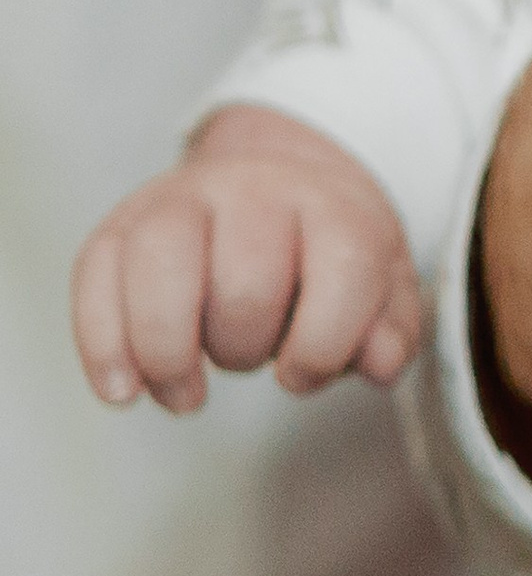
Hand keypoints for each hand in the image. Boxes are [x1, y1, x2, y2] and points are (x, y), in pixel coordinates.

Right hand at [71, 104, 421, 413]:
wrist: (281, 179)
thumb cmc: (335, 256)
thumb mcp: (385, 288)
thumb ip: (390, 332)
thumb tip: (377, 365)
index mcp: (336, 209)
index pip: (342, 275)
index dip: (323, 347)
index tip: (301, 376)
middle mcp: (257, 190)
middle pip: (244, 285)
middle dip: (244, 349)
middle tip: (246, 361)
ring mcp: (183, 198)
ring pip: (160, 268)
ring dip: (167, 352)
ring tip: (184, 397)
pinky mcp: (123, 219)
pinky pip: (96, 273)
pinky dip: (103, 342)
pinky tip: (122, 393)